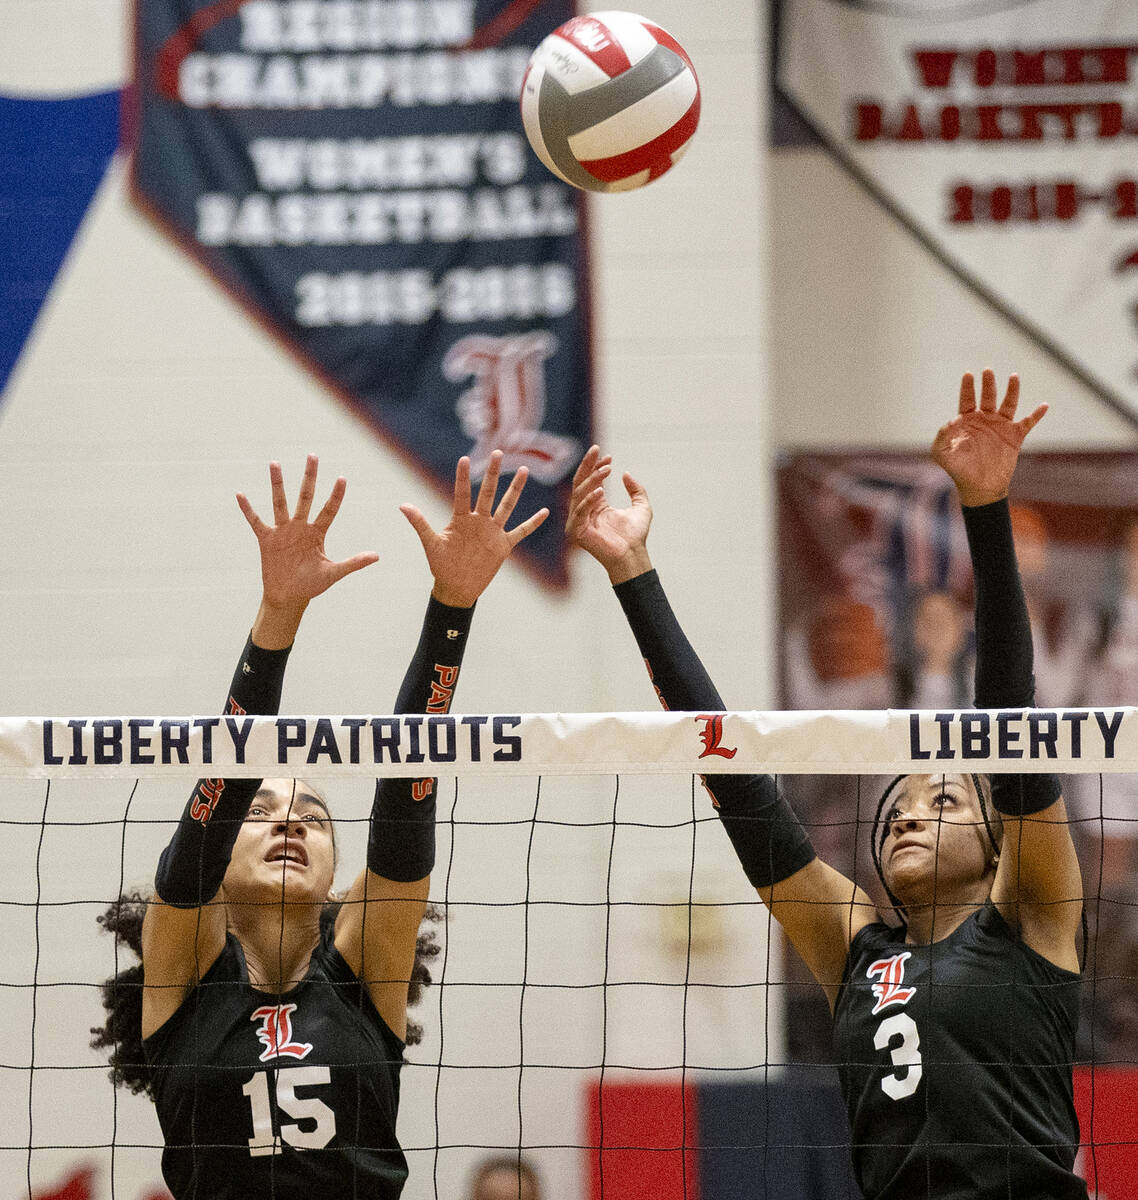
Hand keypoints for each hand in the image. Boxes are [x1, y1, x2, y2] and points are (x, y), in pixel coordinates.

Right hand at [237, 455, 377, 645]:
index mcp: (317, 533)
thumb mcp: (333, 573)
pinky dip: (247, 509)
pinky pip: (256, 521)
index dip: (336, 495)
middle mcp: (300, 527)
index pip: (329, 509)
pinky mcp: (266, 539)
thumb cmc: (312, 585)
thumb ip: (353, 563)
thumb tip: (377, 556)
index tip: (342, 478)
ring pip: (280, 502)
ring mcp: (283, 531)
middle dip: (310, 477)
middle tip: (313, 456)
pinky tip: (240, 494)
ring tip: (275, 463)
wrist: (289, 597)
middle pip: (306, 496)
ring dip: (277, 483)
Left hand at [400, 451, 548, 607]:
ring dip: (514, 489)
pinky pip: (521, 532)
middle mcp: (478, 521)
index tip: (464, 459)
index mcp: (460, 519)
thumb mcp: (431, 544)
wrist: (457, 587)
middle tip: (497, 452)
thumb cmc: (441, 565)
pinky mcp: (503, 545)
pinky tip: (544, 512)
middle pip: (488, 493)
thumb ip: (420, 524)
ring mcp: (493, 532)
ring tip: (523, 470)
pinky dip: (532, 523)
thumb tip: (403, 505)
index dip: (463, 478)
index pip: (462, 494)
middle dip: (492, 473)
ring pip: (506, 506)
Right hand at [566, 445, 652, 583]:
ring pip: (580, 493)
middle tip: (596, 450)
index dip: (597, 466)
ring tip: (607, 469)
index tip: (609, 456)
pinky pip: (580, 511)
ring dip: (592, 479)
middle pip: (581, 482)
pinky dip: (588, 500)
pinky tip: (600, 491)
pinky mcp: (576, 531)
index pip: (591, 480)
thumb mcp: (641, 507)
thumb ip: (636, 490)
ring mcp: (579, 520)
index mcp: (596, 504)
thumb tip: (626, 474)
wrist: (632, 554)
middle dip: (588, 465)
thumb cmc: (636, 535)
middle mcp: (584, 510)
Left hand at [931, 370, 1046, 506]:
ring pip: (1008, 404)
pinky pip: (1028, 423)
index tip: (968, 375)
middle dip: (988, 384)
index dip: (967, 387)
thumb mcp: (942, 453)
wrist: (979, 487)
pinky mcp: (1015, 437)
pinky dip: (1036, 415)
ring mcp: (1001, 427)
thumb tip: (953, 420)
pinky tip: (1043, 406)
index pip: (967, 400)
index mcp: (967, 421)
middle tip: (988, 371)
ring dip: (1012, 390)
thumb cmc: (958, 469)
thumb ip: (942, 436)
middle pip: (988, 397)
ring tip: (1014, 376)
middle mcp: (985, 420)